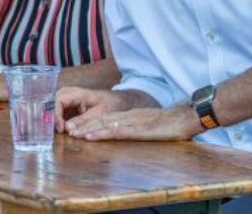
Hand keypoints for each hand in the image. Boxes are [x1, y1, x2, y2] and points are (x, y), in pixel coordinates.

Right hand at [54, 86, 133, 131]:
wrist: (118, 99)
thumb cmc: (110, 104)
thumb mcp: (99, 114)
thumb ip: (83, 121)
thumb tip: (67, 129)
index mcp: (78, 93)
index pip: (59, 100)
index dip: (56, 114)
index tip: (61, 128)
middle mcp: (71, 92)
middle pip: (53, 100)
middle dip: (52, 115)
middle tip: (57, 130)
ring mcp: (69, 96)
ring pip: (54, 103)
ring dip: (54, 116)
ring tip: (58, 129)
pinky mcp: (70, 101)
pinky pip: (59, 107)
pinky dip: (58, 116)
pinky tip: (61, 126)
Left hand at [62, 105, 200, 141]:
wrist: (185, 117)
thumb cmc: (172, 123)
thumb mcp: (151, 123)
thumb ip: (140, 126)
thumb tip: (131, 131)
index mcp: (130, 115)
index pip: (105, 117)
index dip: (89, 121)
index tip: (76, 126)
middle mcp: (126, 116)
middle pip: (99, 119)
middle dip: (82, 124)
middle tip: (66, 129)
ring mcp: (130, 122)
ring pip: (102, 124)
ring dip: (85, 129)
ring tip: (71, 133)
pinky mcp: (135, 130)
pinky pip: (114, 131)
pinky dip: (99, 133)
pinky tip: (89, 136)